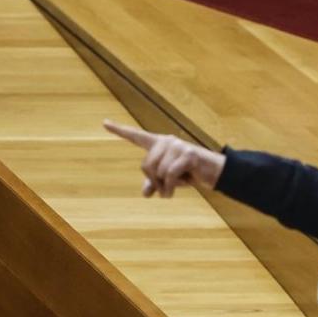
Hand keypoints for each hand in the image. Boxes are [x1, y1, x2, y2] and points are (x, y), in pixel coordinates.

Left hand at [103, 119, 225, 197]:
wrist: (213, 172)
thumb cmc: (188, 173)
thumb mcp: (168, 180)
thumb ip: (154, 184)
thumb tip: (146, 193)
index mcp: (158, 144)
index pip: (136, 136)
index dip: (120, 130)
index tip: (104, 123)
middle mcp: (166, 141)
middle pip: (146, 166)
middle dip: (155, 181)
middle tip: (168, 186)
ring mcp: (177, 146)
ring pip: (159, 172)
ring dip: (166, 186)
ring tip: (179, 183)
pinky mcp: (187, 154)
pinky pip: (170, 175)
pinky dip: (171, 187)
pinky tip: (178, 188)